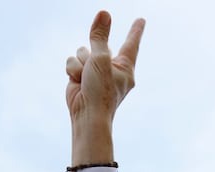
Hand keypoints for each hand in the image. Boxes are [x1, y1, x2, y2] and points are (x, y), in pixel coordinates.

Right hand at [65, 11, 145, 163]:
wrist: (86, 114)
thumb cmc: (100, 91)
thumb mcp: (101, 58)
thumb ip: (100, 36)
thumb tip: (104, 14)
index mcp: (125, 67)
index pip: (131, 43)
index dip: (135, 30)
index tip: (141, 20)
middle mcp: (111, 69)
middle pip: (99, 44)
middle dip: (93, 53)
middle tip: (95, 65)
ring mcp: (95, 73)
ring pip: (82, 51)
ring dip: (81, 63)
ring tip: (86, 79)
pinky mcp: (81, 77)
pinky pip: (73, 61)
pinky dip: (73, 70)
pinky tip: (78, 82)